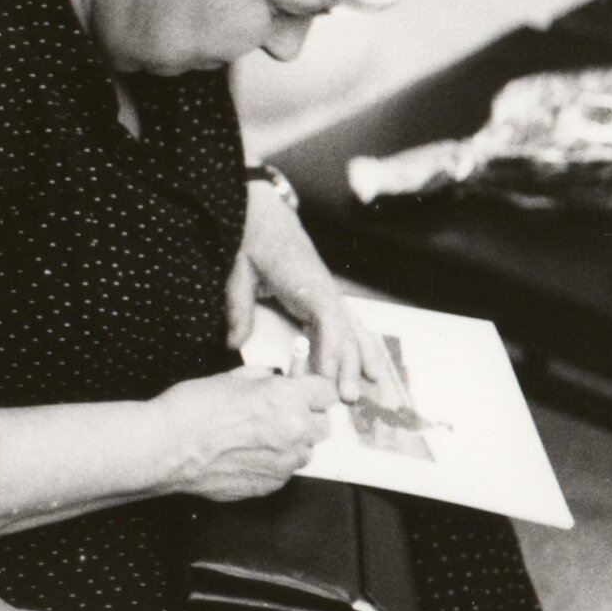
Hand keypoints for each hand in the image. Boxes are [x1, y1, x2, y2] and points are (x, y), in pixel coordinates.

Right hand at [157, 366, 336, 501]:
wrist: (167, 447)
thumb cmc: (193, 409)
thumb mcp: (231, 378)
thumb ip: (263, 379)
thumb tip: (274, 379)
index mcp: (286, 398)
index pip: (327, 393)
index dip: (313, 390)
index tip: (304, 391)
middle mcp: (293, 431)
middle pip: (323, 425)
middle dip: (307, 417)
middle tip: (281, 413)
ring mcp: (283, 463)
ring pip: (305, 451)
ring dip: (292, 443)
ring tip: (259, 437)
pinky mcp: (270, 486)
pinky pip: (284, 472)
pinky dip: (273, 463)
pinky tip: (246, 455)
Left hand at [227, 182, 389, 402]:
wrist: (263, 212)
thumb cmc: (253, 238)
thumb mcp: (239, 270)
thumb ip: (238, 307)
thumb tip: (233, 342)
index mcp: (306, 282)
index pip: (327, 319)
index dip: (331, 349)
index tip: (328, 377)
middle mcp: (324, 290)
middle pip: (345, 331)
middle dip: (350, 366)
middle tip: (349, 398)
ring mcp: (329, 293)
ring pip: (354, 329)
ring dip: (365, 359)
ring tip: (378, 390)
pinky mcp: (325, 297)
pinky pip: (348, 325)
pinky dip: (361, 346)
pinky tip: (372, 368)